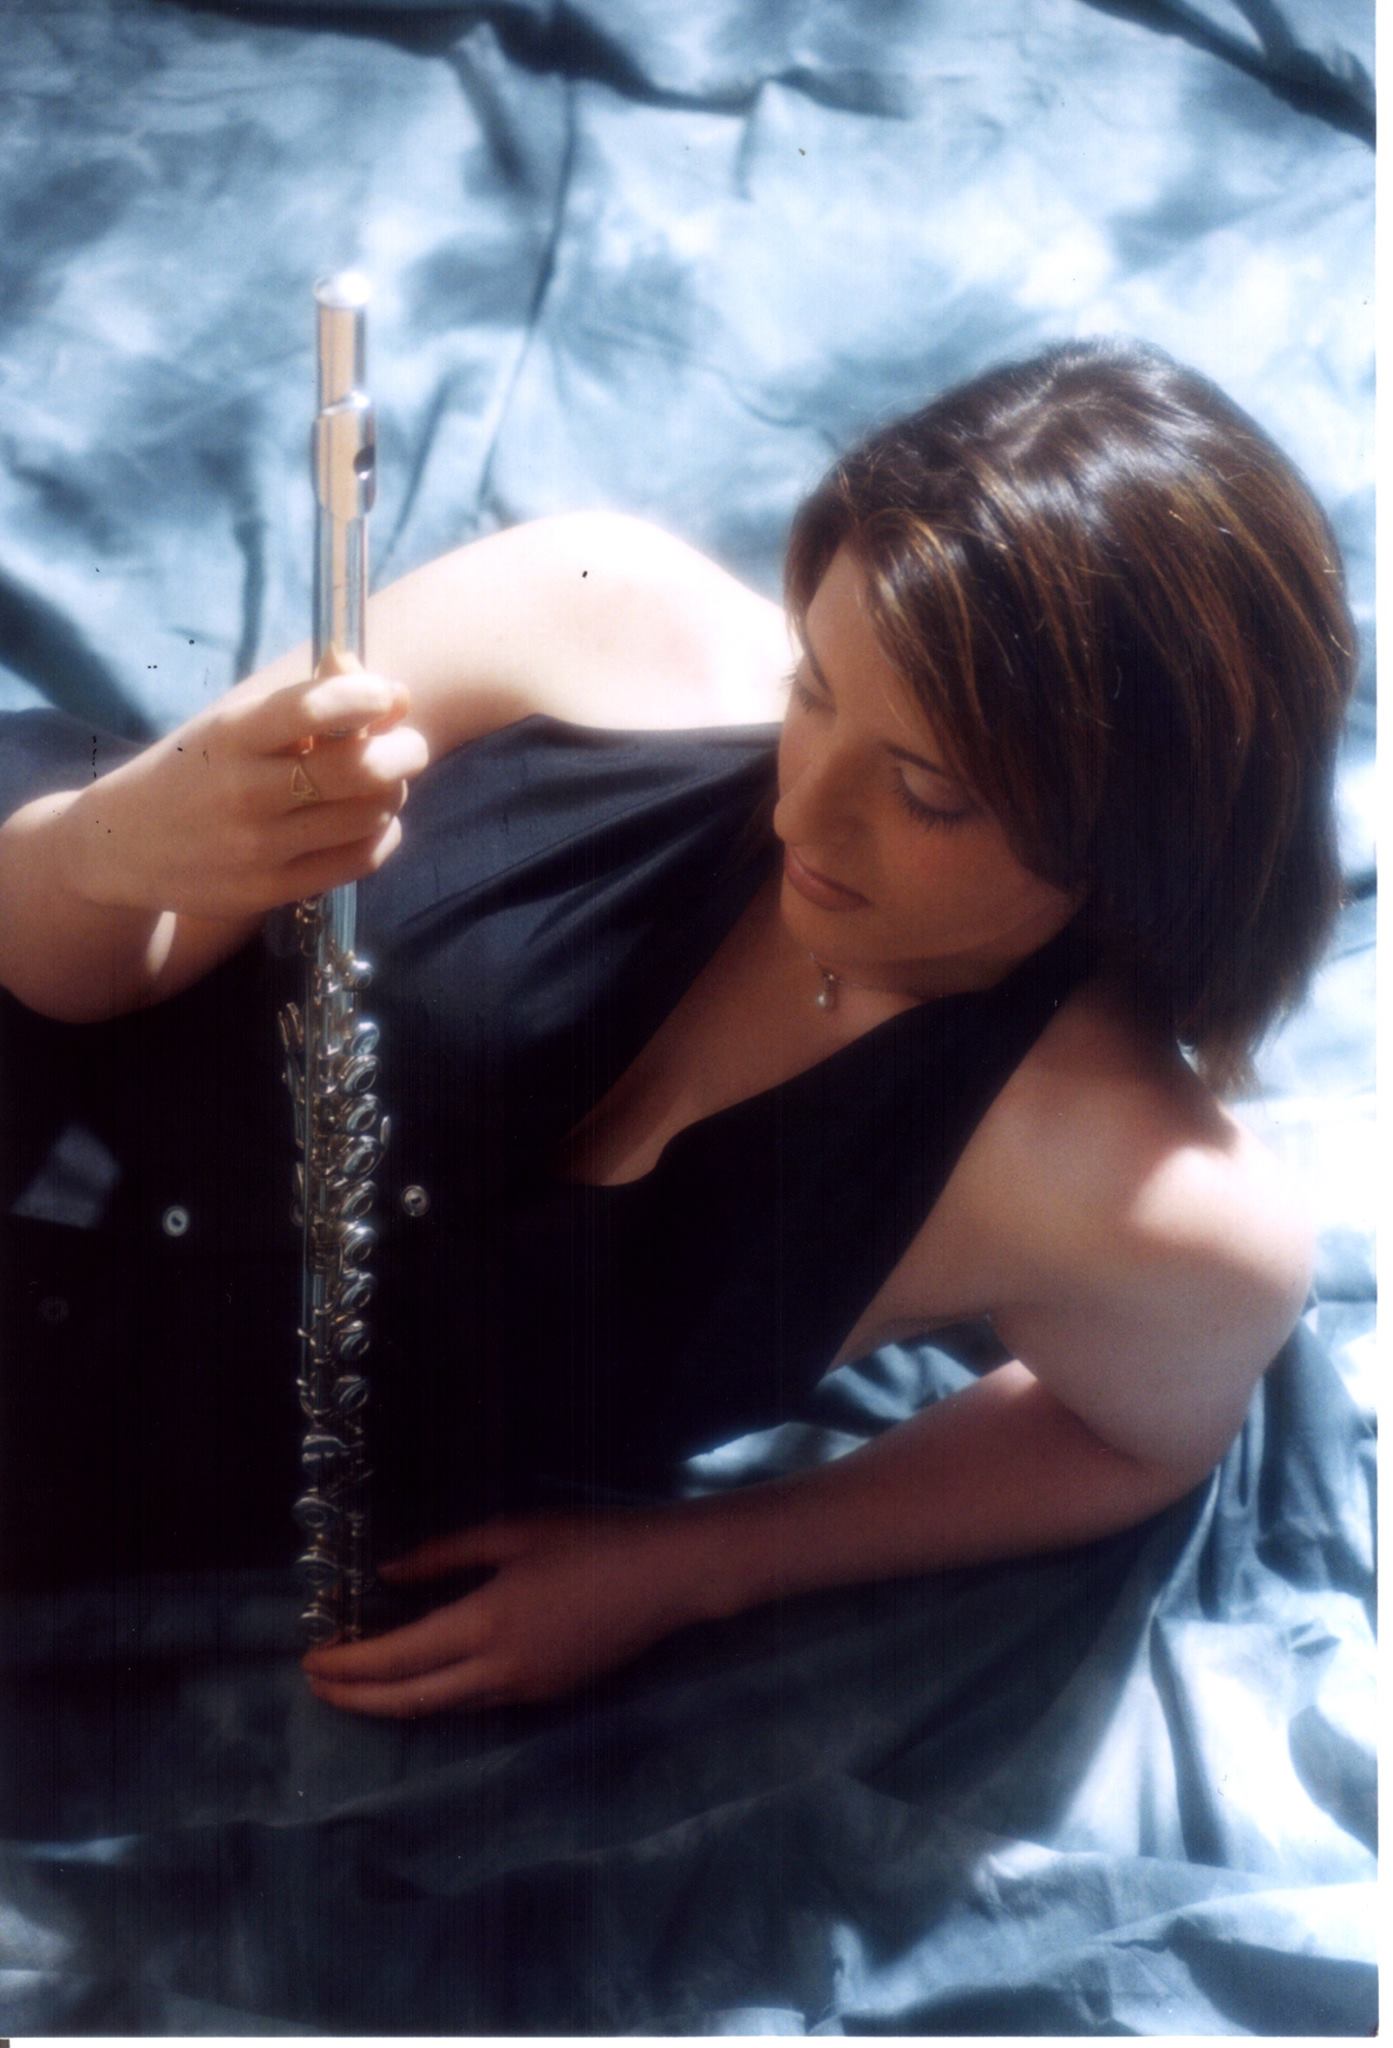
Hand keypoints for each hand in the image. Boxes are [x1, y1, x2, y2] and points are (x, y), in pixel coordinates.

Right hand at [57, 655, 429, 920]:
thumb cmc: (192, 771)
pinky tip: (369, 821)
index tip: (386, 695)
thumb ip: (308, 701)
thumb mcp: (231, 724)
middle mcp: (245, 792)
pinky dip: (383, 834)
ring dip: (393, 792)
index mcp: (230, 735)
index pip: (314, 706)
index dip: (368, 695)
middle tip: (410, 744)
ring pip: (369, 816)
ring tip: (383, 783)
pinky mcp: (271, 890)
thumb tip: (395, 695)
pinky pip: (359, 860)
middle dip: (405, 750)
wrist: (120, 847)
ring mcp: (259, 848)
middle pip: (360, 770)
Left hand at [302, 1508, 711, 1716]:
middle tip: (315, 1685)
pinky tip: (424, 1675)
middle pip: (410, 1701)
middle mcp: (499, 1672)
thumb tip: (388, 1575)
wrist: (667, 1578)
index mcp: (487, 1624)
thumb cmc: (591, 1541)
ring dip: (393, 1701)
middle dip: (355, 1698)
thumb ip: (444, 1556)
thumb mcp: (513, 1533)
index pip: (398, 1658)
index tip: (309, 1661)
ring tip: (358, 1683)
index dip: (349, 1665)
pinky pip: (477, 1702)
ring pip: (443, 1709)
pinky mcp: (547, 1696)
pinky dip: (437, 1694)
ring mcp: (525, 1691)